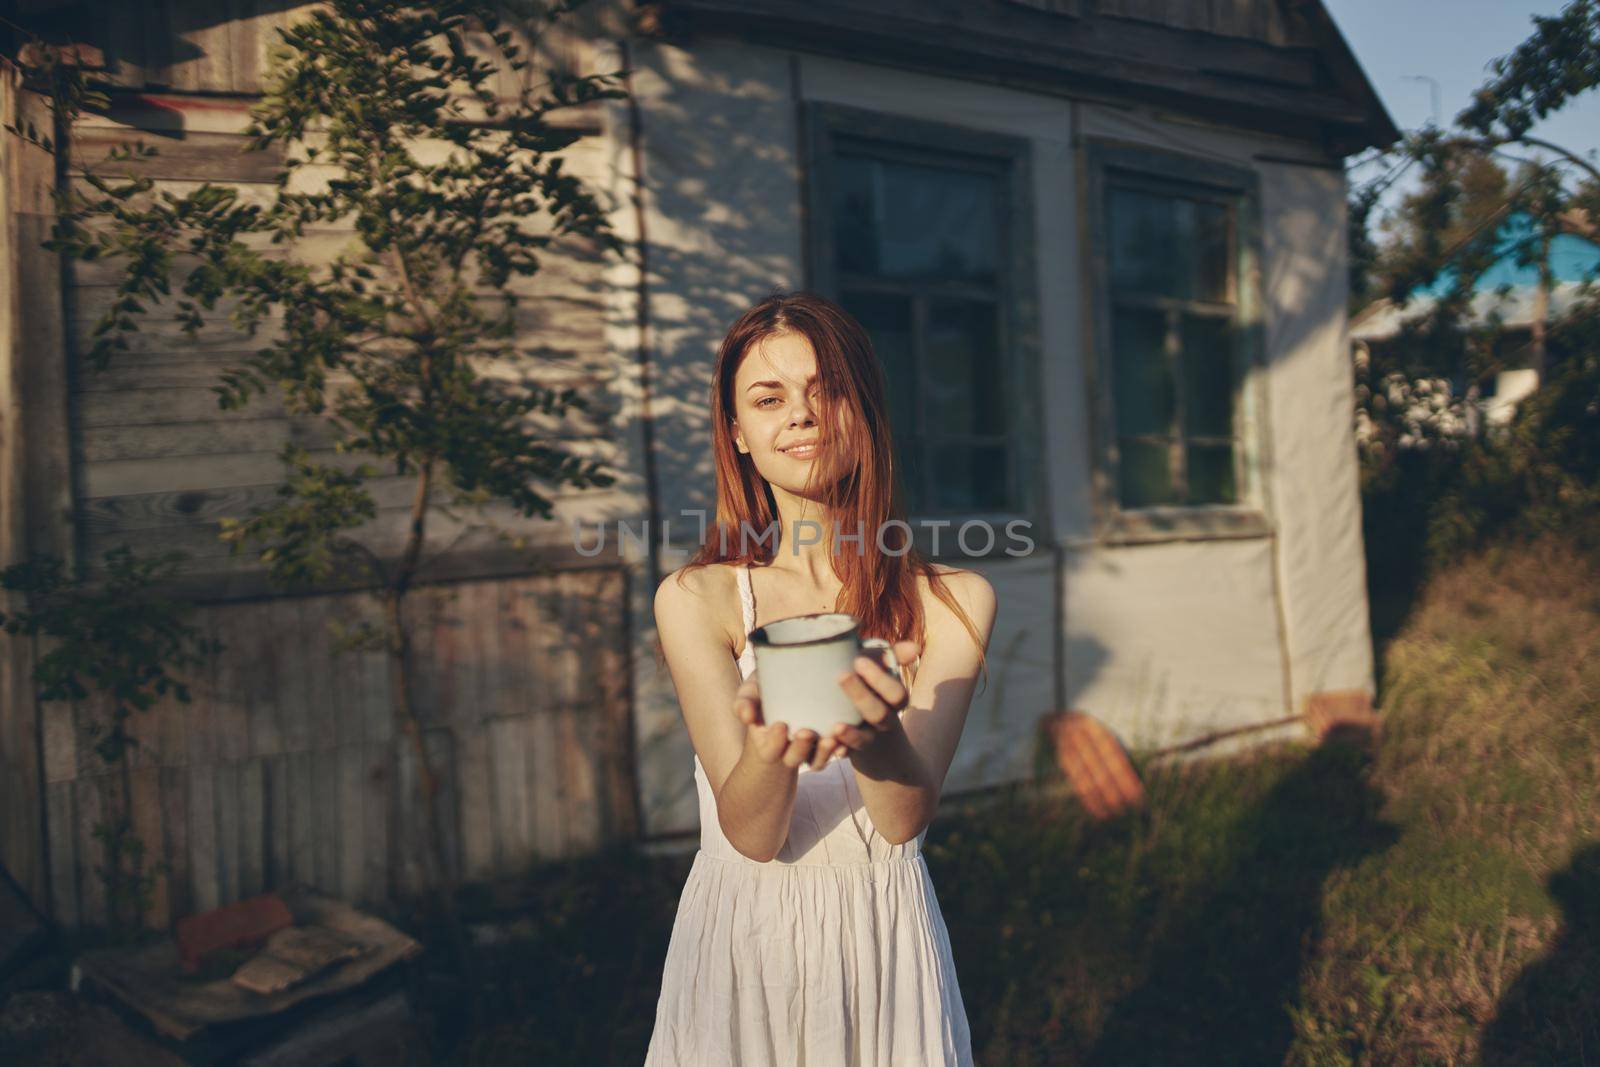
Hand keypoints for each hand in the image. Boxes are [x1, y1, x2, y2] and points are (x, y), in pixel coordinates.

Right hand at [733, 670, 849, 770]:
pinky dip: (839, 749)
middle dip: (800, 748)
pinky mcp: (825, 745)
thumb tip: (746, 715)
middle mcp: (787, 750)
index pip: (769, 749)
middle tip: (806, 732)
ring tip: (831, 738)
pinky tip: (845, 741)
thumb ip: (744, 702)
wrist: (786, 691)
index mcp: (766, 743)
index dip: (775, 741)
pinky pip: (834, 753)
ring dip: (823, 752)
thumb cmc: (764, 693)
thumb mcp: (750, 695)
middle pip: (794, 757)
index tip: (780, 725)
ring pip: (816, 759)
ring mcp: (808, 749)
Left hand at [828, 640, 917, 758]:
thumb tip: (915, 648)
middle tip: (841, 675)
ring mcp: (868, 740)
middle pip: (878, 713)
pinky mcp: (851, 753)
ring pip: (863, 740)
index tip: (858, 660)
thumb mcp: (884, 679)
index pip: (896, 693)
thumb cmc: (876, 697)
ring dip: (851, 734)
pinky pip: (845, 756)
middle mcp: (884, 722)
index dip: (880, 678)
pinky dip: (838, 751)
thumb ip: (892, 659)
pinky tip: (829, 745)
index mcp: (893, 703)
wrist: (883, 752)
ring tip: (837, 726)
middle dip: (861, 695)